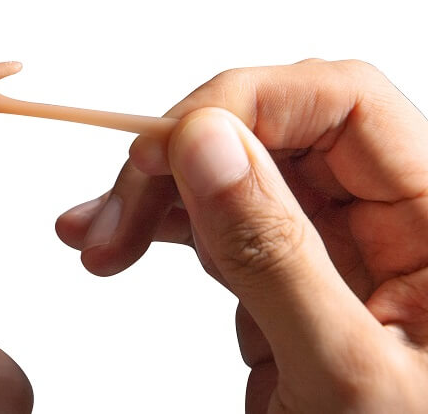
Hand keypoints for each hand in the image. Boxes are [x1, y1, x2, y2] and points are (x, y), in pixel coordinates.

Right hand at [56, 60, 427, 411]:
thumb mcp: (343, 376)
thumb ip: (275, 254)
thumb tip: (205, 142)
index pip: (342, 101)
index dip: (248, 102)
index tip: (168, 151)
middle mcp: (384, 216)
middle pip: (271, 129)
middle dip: (180, 158)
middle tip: (113, 212)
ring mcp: (331, 241)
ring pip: (230, 172)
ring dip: (153, 196)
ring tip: (93, 239)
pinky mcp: (287, 270)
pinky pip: (217, 223)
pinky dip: (158, 228)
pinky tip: (114, 246)